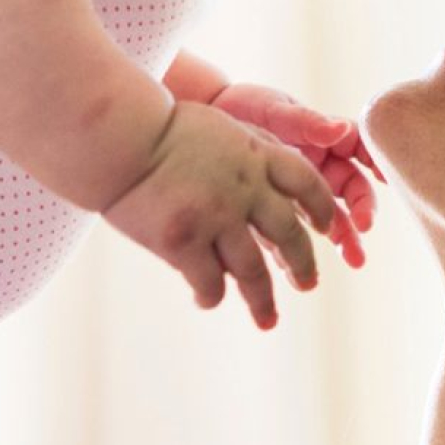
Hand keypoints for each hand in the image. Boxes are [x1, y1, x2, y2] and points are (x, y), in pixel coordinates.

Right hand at [100, 101, 341, 328]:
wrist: (117, 136)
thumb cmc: (157, 126)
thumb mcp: (219, 126)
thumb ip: (249, 151)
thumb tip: (270, 184)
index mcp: (256, 154)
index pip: (308, 184)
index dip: (323, 209)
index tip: (328, 230)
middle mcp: (244, 188)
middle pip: (289, 235)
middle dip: (303, 265)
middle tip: (307, 285)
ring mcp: (215, 217)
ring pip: (254, 271)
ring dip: (263, 300)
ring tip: (268, 319)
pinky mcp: (183, 241)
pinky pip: (209, 282)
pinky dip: (212, 297)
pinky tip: (207, 301)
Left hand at [208, 83, 382, 268]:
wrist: (201, 122)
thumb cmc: (243, 106)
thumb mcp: (274, 110)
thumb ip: (307, 122)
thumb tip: (339, 129)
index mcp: (326, 138)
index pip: (362, 150)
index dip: (378, 163)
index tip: (386, 179)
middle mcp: (321, 166)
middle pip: (352, 191)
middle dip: (362, 210)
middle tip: (363, 226)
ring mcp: (301, 191)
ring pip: (330, 218)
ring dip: (345, 239)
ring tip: (354, 260)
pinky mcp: (279, 210)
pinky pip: (294, 232)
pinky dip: (299, 248)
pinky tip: (303, 264)